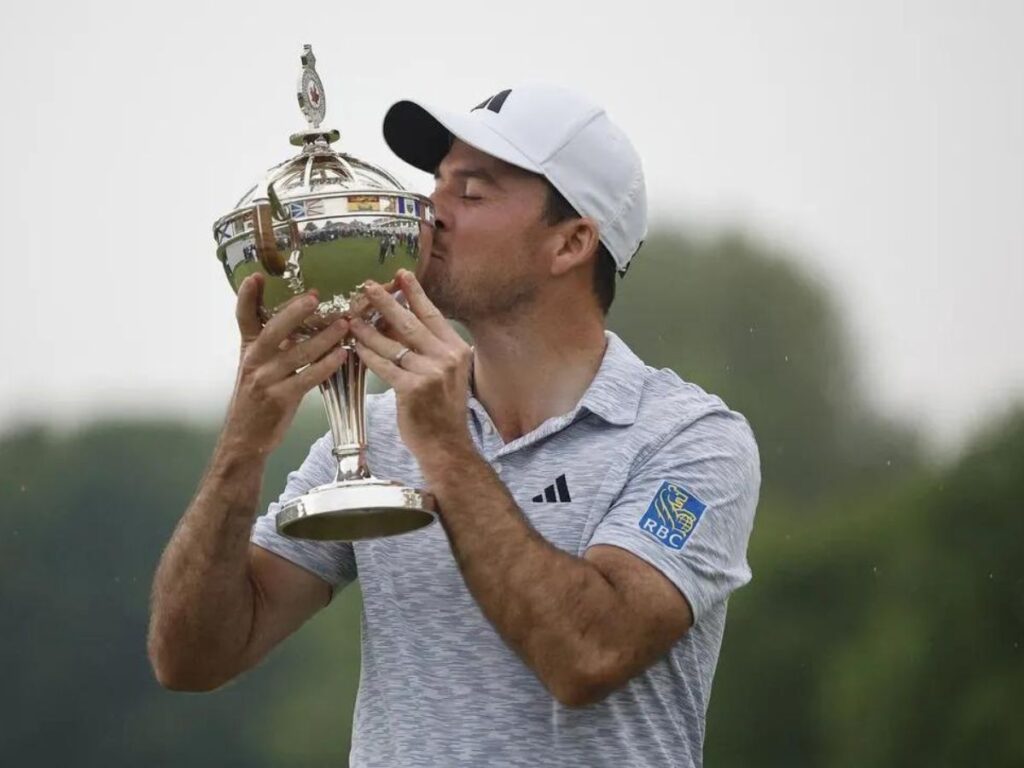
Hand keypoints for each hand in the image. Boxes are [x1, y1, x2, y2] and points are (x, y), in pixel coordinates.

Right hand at [223, 274, 349, 455]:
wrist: (245, 439)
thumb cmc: (257, 400)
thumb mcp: (257, 367)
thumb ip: (272, 345)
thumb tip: (296, 321)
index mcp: (248, 350)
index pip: (243, 318)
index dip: (246, 297)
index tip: (256, 276)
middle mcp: (254, 361)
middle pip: (273, 330)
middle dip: (293, 312)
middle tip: (314, 296)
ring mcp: (266, 380)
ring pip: (297, 354)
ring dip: (323, 338)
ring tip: (344, 324)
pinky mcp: (280, 399)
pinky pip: (307, 378)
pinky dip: (325, 366)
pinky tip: (341, 356)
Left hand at [349, 269, 473, 462]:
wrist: (446, 445)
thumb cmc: (443, 410)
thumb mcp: (447, 374)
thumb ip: (431, 349)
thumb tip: (402, 322)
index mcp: (457, 350)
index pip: (433, 315)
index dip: (415, 293)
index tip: (402, 275)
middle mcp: (446, 358)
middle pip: (410, 323)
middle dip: (386, 302)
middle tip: (367, 285)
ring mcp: (430, 373)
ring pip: (392, 344)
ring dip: (368, 329)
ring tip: (351, 317)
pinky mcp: (412, 389)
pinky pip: (384, 366)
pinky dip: (368, 355)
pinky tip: (355, 347)